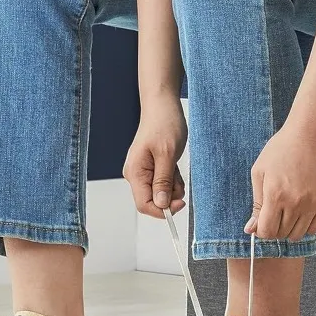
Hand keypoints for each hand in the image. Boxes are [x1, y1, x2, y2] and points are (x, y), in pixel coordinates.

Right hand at [123, 92, 187, 217]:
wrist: (163, 106)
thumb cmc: (163, 124)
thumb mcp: (167, 155)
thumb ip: (163, 182)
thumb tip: (161, 205)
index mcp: (135, 172)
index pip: (144, 204)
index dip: (163, 209)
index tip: (180, 203)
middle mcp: (135, 174)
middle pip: (153, 200)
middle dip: (170, 195)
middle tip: (178, 177)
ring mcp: (143, 171)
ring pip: (160, 192)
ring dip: (173, 185)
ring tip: (176, 166)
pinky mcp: (151, 168)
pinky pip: (163, 183)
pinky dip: (172, 178)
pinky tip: (174, 164)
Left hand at [245, 123, 315, 241]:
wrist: (311, 135)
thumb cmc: (282, 149)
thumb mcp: (260, 172)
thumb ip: (256, 203)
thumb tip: (251, 229)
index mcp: (275, 195)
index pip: (266, 231)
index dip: (261, 230)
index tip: (261, 222)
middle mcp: (295, 203)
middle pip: (281, 234)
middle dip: (274, 229)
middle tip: (274, 213)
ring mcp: (313, 204)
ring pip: (298, 235)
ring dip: (289, 229)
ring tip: (287, 212)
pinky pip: (315, 228)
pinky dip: (306, 226)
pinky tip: (301, 213)